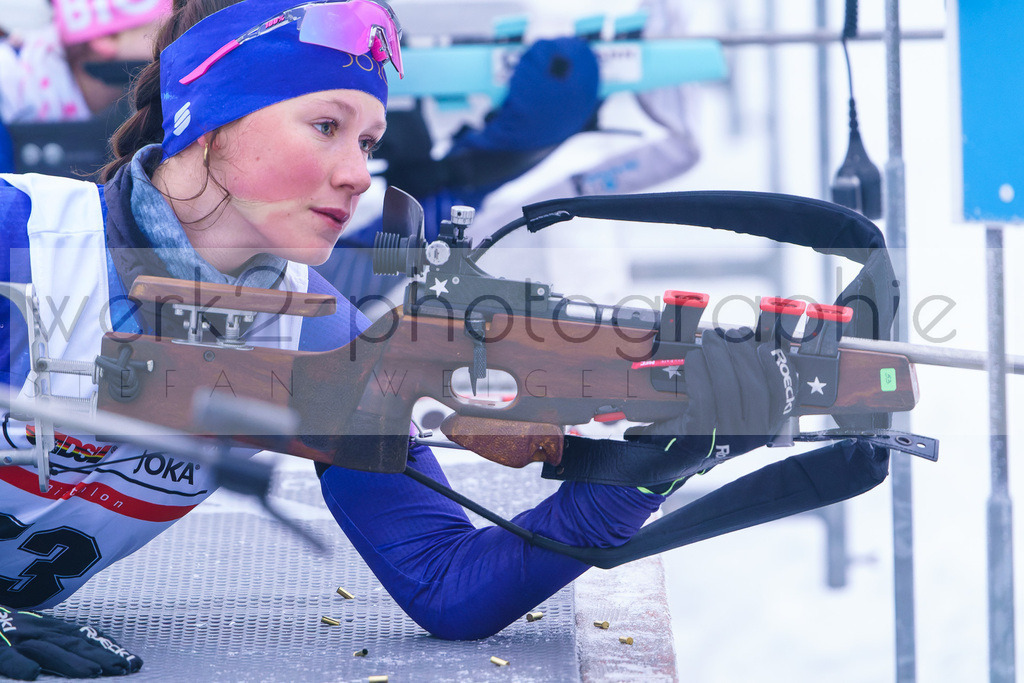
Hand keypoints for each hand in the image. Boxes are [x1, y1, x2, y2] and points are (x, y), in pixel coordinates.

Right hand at [0, 605, 141, 679]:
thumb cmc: (0, 625)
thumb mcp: (27, 630)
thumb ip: (50, 640)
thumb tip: (71, 658)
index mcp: (43, 626)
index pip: (81, 636)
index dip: (106, 647)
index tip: (131, 660)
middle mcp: (33, 628)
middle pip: (73, 643)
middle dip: (103, 655)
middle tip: (129, 668)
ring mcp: (11, 636)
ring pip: (45, 649)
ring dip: (72, 661)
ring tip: (95, 672)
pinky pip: (3, 655)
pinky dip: (18, 663)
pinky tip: (33, 674)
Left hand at [627, 326, 797, 461]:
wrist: (674, 453)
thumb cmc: (707, 422)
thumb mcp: (735, 411)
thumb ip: (748, 384)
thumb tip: (749, 342)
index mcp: (765, 429)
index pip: (783, 397)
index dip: (777, 369)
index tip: (766, 347)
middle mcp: (750, 436)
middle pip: (754, 387)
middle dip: (742, 353)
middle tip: (729, 333)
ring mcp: (725, 437)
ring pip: (727, 388)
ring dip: (718, 355)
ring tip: (710, 338)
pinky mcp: (699, 434)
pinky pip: (702, 395)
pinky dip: (698, 370)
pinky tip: (694, 357)